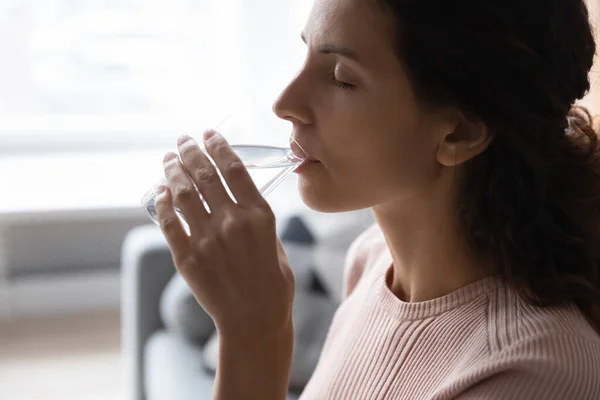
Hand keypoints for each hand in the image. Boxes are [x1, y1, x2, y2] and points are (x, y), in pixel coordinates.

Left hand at [154, 130, 294, 338]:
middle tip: (182, 140)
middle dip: (190, 151)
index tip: (208, 133)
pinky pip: (169, 222)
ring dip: (173, 170)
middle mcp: (232, 222)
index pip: (233, 168)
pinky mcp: (187, 257)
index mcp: (259, 215)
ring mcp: (207, 239)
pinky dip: (162, 203)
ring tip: (169, 158)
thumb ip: (255, 218)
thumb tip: (234, 197)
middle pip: (204, 174)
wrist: (254, 320)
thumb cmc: (272, 284)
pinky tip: (161, 192)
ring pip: (183, 193)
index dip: (218, 145)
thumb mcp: (275, 242)